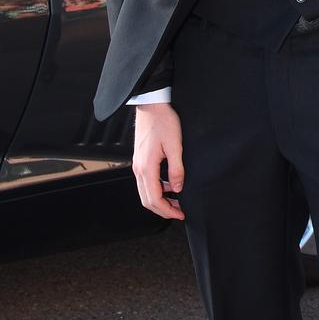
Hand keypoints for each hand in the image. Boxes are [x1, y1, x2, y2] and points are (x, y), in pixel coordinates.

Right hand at [133, 103, 184, 220]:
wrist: (151, 105)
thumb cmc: (163, 121)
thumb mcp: (175, 145)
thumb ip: (176, 169)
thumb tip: (178, 189)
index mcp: (146, 167)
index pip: (154, 199)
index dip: (167, 210)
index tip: (180, 214)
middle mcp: (138, 168)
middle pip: (147, 200)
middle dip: (163, 210)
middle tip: (179, 212)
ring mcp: (138, 164)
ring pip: (145, 192)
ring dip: (160, 200)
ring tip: (177, 201)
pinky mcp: (140, 159)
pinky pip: (146, 181)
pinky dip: (157, 188)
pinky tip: (170, 185)